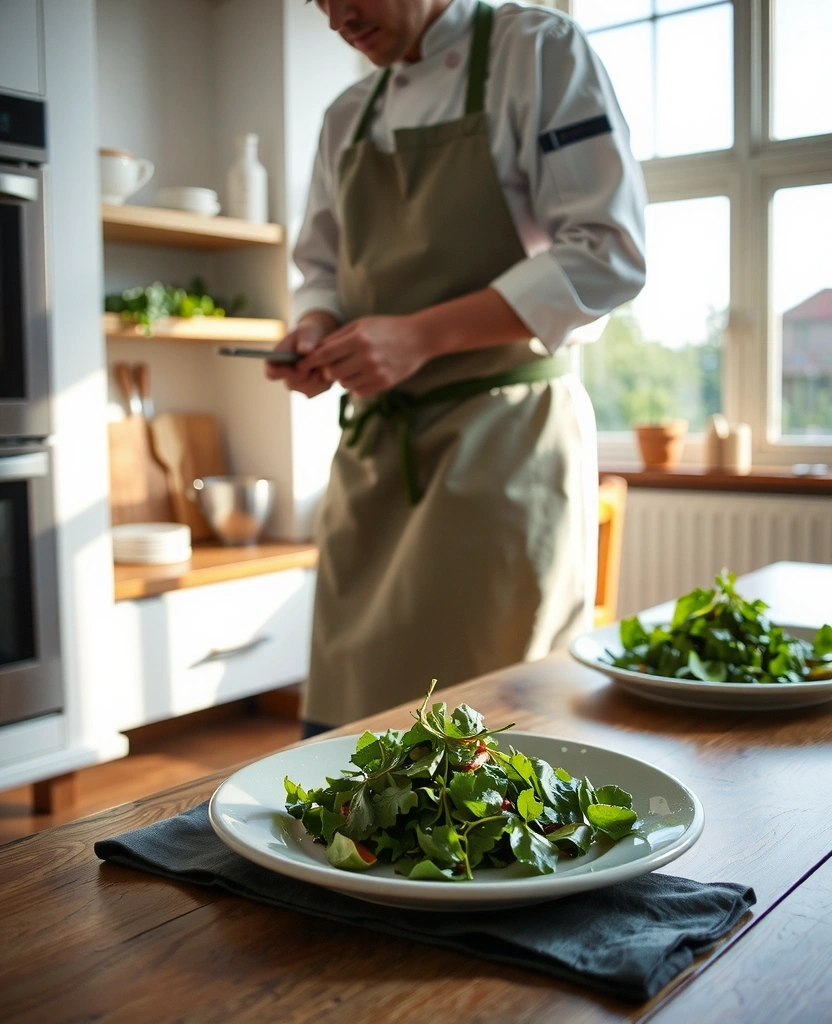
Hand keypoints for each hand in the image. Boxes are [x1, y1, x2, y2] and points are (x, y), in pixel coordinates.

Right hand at [265, 314, 338, 397]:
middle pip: (291, 384)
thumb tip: (304, 350)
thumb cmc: (308, 335)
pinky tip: (328, 368)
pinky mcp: (313, 390)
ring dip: (317, 376)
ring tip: (323, 362)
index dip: (282, 371)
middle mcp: (285, 377)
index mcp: (276, 362)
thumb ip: (305, 340)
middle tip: (316, 360)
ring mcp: (299, 386)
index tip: (296, 362)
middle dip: (305, 373)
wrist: (320, 341)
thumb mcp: (306, 333)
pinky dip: (326, 379)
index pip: (271, 373)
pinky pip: (319, 390)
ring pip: (306, 390)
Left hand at [299, 315, 429, 396]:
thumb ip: (337, 337)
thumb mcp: (361, 324)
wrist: (419, 338)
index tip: (299, 365)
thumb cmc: (386, 328)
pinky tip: (363, 374)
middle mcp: (367, 357)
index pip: (325, 354)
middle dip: (327, 370)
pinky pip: (358, 391)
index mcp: (359, 339)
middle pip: (332, 372)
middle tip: (330, 365)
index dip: (309, 361)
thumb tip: (314, 352)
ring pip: (344, 384)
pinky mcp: (384, 384)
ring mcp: (376, 372)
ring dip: (342, 378)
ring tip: (352, 367)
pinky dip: (355, 385)